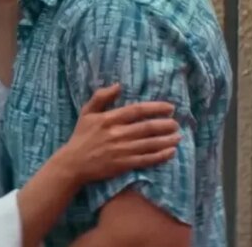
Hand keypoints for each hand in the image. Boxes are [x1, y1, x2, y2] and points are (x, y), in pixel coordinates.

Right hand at [56, 84, 179, 183]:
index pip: (137, 110)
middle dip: (165, 125)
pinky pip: (146, 160)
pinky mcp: (123, 165)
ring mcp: (121, 150)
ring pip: (149, 144)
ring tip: (178, 136)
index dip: (155, 108)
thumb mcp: (87, 112)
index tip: (169, 108)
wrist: (73, 164)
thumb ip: (101, 96)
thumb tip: (118, 85)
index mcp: (109, 119)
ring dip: (167, 140)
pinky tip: (171, 152)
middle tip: (176, 123)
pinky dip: (160, 156)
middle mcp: (117, 134)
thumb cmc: (81, 136)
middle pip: (147, 127)